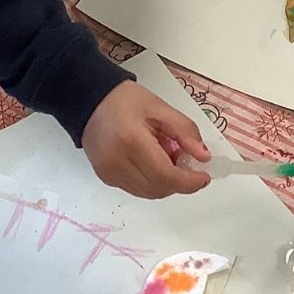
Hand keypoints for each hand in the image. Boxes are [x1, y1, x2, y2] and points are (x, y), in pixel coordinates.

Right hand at [82, 82, 210, 197]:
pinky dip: (151, 181)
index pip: (166, 176)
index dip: (189, 182)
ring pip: (148, 193)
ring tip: (164, 156)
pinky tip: (150, 161)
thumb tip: (203, 157)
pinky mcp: (105, 178)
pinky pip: (136, 189)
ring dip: (165, 182)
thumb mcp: (160, 108)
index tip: (204, 176)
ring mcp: (108, 173)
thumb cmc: (126, 101)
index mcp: (131, 141)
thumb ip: (185, 131)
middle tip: (184, 160)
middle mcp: (117, 163)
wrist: (90, 100)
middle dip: (178, 181)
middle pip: (158, 189)